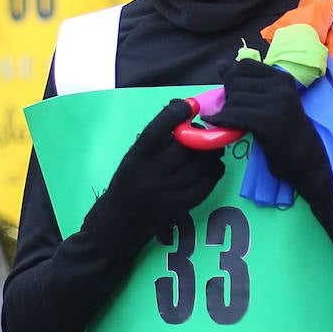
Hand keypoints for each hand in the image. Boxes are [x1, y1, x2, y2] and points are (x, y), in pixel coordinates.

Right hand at [85, 99, 225, 244]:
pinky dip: (215, 170)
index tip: (188, 105)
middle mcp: (150, 177)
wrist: (117, 226)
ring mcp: (167, 194)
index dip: (173, 116)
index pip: (154, 132)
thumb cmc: (125, 186)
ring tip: (212, 145)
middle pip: (184, 148)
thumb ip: (155, 139)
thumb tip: (182, 111)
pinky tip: (214, 164)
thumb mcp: (131, 160)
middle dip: (199, 134)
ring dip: (211, 151)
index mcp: (134, 160)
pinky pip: (207, 184)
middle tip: (203, 130)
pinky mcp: (181, 208)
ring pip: (199, 165)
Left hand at [209, 59, 332, 251]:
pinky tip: (220, 126)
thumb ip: (249, 83)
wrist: (308, 161)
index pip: (245, 65)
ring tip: (234, 123)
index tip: (235, 95)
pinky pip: (234, 115)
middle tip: (235, 113)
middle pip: (236, 82)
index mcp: (283, 78)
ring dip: (226, 113)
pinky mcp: (268, 121)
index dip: (232, 79)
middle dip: (228, 98)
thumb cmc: (288, 133)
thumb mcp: (271, 101)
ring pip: (233, 99)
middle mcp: (281, 86)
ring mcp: (276, 103)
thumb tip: (221, 66)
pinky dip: (222, 121)